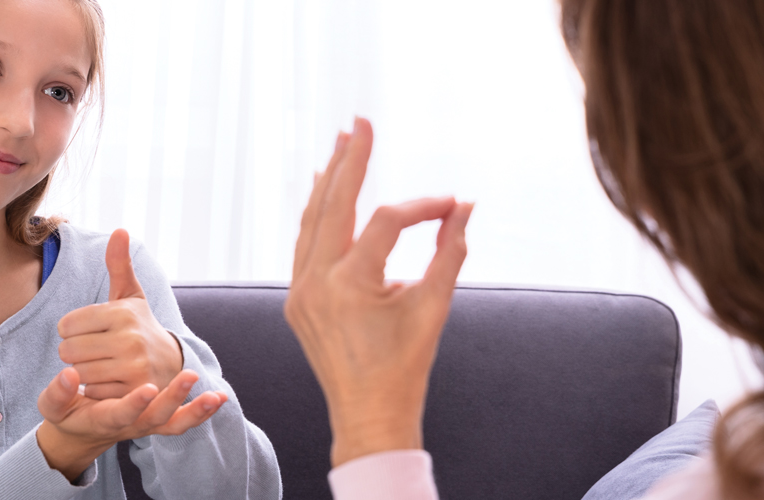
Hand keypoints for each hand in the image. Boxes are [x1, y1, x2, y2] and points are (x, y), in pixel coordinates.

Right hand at [35, 368, 227, 480]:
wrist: (83, 430)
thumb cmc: (67, 413)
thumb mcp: (53, 406)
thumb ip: (58, 393)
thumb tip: (69, 374)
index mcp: (104, 420)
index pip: (121, 414)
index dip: (134, 404)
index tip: (147, 389)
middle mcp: (131, 425)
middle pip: (156, 418)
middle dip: (173, 399)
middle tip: (189, 377)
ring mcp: (148, 424)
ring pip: (174, 422)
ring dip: (195, 410)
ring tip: (215, 394)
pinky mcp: (158, 420)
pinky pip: (182, 421)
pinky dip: (201, 413)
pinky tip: (220, 396)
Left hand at [56, 229, 182, 398]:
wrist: (173, 365)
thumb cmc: (140, 327)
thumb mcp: (131, 296)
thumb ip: (119, 265)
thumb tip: (120, 230)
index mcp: (122, 312)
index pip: (66, 325)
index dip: (72, 330)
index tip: (90, 331)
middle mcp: (130, 338)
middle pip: (68, 350)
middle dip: (74, 353)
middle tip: (94, 351)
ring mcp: (133, 367)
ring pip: (78, 372)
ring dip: (84, 372)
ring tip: (103, 366)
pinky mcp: (133, 392)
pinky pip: (91, 392)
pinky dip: (95, 390)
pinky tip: (111, 382)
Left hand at [284, 117, 474, 466]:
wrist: (370, 415)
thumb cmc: (407, 365)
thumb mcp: (434, 306)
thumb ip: (450, 251)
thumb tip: (466, 205)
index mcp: (350, 283)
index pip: (387, 222)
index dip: (423, 207)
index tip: (452, 206)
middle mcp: (317, 281)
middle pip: (334, 204)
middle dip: (351, 160)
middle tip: (361, 122)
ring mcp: (301, 291)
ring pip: (312, 221)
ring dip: (329, 182)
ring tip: (341, 146)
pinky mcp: (297, 301)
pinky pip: (303, 246)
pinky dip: (316, 216)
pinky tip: (323, 191)